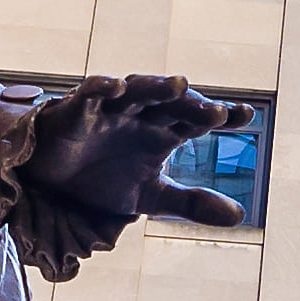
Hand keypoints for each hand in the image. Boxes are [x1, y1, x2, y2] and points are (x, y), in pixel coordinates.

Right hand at [9, 75, 257, 273]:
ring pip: (138, 90)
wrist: (52, 184)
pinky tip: (117, 86)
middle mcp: (142, 115)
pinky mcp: (77, 110)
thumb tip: (239, 216)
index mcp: (165, 131)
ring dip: (156, 87)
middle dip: (194, 105)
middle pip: (173, 103)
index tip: (247, 115)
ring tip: (179, 84)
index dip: (224, 115)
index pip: (200, 119)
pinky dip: (102, 87)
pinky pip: (90, 94)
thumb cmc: (104, 181)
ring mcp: (111, 109)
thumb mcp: (151, 197)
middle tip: (217, 114)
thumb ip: (191, 203)